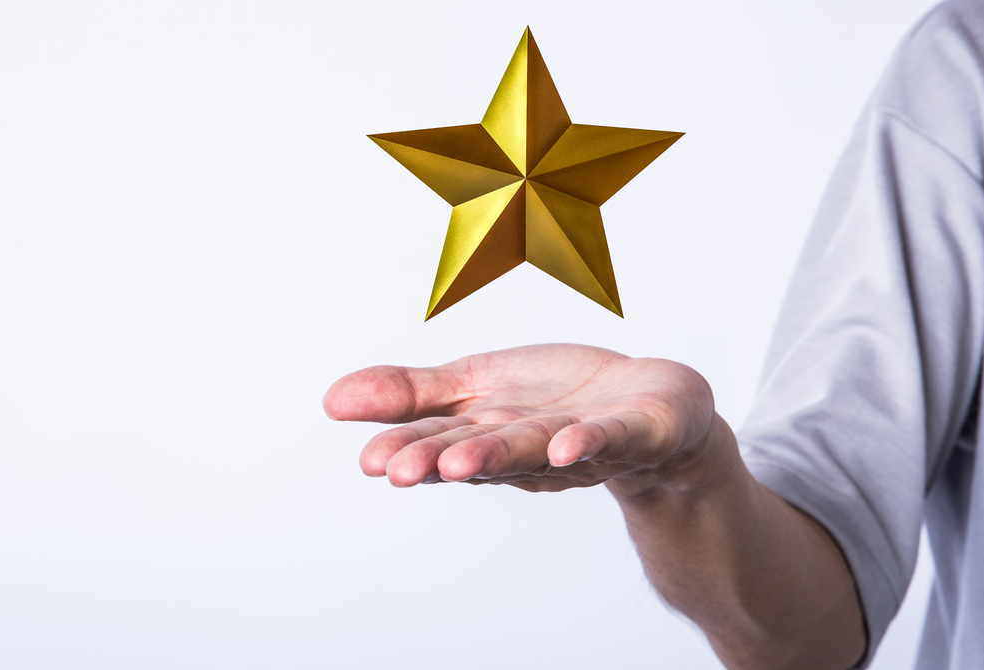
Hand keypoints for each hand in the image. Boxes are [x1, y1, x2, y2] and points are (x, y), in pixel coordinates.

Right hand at [323, 344, 723, 491]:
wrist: (652, 410)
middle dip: (442, 460)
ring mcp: (583, 441)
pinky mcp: (635, 430)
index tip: (372, 461)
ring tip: (458, 464)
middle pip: (481, 451)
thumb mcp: (475, 385)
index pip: (441, 441)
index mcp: (488, 432)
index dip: (408, 450)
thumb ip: (411, 394)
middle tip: (401, 471)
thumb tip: (331, 399)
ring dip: (497, 457)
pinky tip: (565, 446)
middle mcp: (530, 445)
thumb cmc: (557, 399)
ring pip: (535, 448)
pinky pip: (611, 437)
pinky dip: (588, 442)